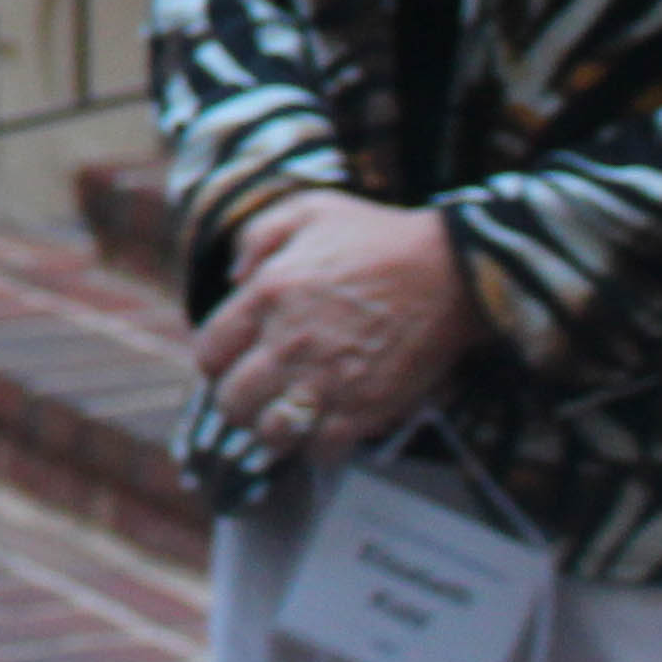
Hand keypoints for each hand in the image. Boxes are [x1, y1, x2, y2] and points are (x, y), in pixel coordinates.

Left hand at [190, 187, 479, 459]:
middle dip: (237, 400)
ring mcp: (327, 380)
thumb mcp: (309, 211)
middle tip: (258, 393)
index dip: (217, 361)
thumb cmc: (379, 239)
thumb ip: (258, 237)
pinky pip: (320, 450)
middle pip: (231, 401)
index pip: (209, 353)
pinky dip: (317, 446)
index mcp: (267, 295)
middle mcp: (288, 343)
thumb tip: (232, 275)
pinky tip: (326, 427)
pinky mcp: (365, 409)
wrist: (452, 272)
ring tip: (288, 414)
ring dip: (274, 428)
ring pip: (270, 433)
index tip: (235, 359)